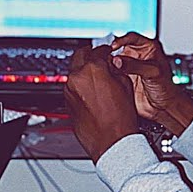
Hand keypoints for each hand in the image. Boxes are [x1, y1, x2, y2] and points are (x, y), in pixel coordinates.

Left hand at [64, 45, 140, 161]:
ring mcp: (69, 89)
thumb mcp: (125, 86)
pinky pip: (72, 86)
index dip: (106, 50)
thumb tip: (110, 64)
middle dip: (90, 54)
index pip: (98, 50)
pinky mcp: (67, 101)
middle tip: (99, 57)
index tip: (108, 51)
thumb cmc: (120, 119)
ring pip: (75, 71)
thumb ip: (115, 70)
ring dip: (84, 70)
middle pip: (80, 55)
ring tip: (97, 78)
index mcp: (93, 70)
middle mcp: (77, 77)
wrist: (110, 142)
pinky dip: (80, 84)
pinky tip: (92, 91)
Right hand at [110, 32, 192, 134]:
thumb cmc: (167, 87)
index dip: (122, 40)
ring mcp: (130, 66)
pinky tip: (106, 76)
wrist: (163, 107)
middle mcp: (138, 55)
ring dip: (108, 62)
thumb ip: (135, 65)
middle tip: (105, 57)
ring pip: (114, 59)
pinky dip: (107, 72)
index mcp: (149, 48)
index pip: (132, 37)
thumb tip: (118, 60)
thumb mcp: (153, 73)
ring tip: (105, 67)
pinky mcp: (123, 77)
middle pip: (120, 47)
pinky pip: (112, 72)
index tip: (113, 46)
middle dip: (112, 51)